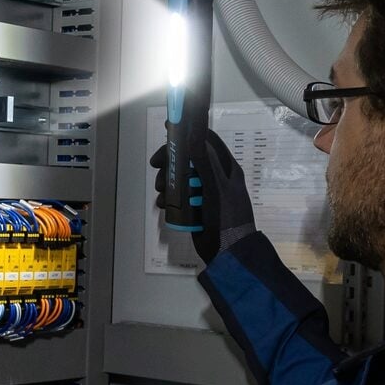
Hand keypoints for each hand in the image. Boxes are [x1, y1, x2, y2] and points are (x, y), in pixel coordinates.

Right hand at [152, 128, 254, 264]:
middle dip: (171, 162)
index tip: (168, 131)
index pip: (206, 141)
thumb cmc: (226, 217)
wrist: (228, 252)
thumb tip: (195, 135)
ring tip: (160, 191)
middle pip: (189, 158)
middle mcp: (216, 176)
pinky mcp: (196, 207)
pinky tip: (162, 204)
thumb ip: (206, 161)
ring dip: (167, 180)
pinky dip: (169, 197)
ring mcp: (205, 192)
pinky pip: (179, 196)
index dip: (188, 133)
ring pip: (181, 177)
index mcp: (226, 168)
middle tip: (157, 166)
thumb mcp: (217, 187)